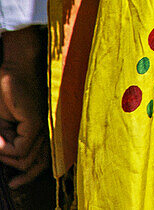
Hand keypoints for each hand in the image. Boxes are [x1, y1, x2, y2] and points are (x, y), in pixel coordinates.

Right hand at [0, 27, 48, 188]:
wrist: (13, 70)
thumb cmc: (8, 94)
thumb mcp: (4, 125)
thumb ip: (9, 142)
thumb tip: (5, 159)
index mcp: (42, 131)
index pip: (44, 161)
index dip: (29, 176)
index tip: (14, 183)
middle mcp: (47, 130)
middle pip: (40, 165)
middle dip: (21, 174)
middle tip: (10, 180)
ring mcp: (43, 126)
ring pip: (26, 159)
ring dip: (6, 156)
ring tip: (0, 140)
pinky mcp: (36, 122)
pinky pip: (20, 149)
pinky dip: (6, 148)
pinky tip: (1, 136)